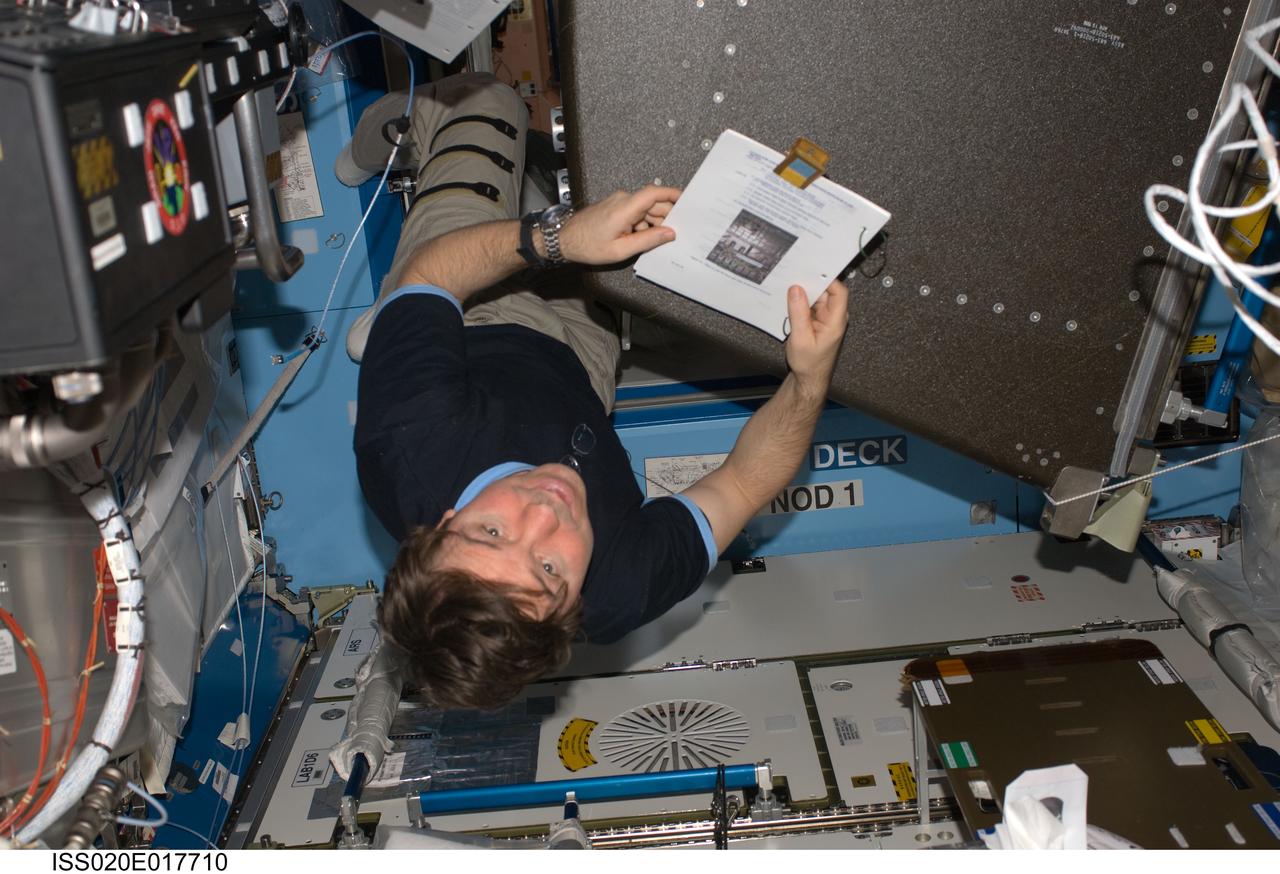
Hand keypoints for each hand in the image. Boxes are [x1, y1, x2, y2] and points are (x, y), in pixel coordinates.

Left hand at [558, 185, 680, 264]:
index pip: (654, 192)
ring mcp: (618, 202)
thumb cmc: (587, 246)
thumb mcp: (620, 249)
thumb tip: (670, 233)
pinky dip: (643, 224)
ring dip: (654, 223)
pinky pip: (636, 213)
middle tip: (677, 232)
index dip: (673, 194)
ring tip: (658, 241)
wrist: (563, 240)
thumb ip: (647, 240)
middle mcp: (623, 200)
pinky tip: (644, 239)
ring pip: (645, 210)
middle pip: (653, 203)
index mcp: (625, 207)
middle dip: (666, 216)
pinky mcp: (616, 207)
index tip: (687, 200)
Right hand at [784, 280, 848, 395]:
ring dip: (803, 294)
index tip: (811, 272)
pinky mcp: (817, 322)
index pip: (839, 292)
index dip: (827, 279)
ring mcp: (826, 319)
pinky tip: (789, 303)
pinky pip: (810, 306)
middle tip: (794, 278)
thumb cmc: (809, 364)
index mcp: (836, 321)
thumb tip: (796, 290)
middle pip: (826, 292)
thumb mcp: (800, 338)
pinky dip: (800, 303)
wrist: (809, 379)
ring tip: (788, 291)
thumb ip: (798, 312)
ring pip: (817, 298)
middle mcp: (834, 318)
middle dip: (811, 285)